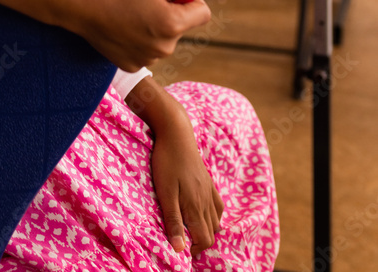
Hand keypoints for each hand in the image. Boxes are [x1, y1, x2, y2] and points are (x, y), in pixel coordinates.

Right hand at [73, 0, 211, 70]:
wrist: (79, 3)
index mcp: (172, 25)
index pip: (203, 12)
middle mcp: (163, 48)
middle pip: (182, 24)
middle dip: (170, 7)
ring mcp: (146, 59)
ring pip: (164, 36)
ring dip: (155, 21)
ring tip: (131, 7)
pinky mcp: (131, 65)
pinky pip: (147, 48)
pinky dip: (140, 35)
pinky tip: (122, 22)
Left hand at [126, 77, 222, 256]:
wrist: (176, 134)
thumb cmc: (167, 163)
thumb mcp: (165, 194)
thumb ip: (173, 221)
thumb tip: (179, 250)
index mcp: (197, 207)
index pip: (204, 239)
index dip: (194, 248)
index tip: (181, 247)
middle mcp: (207, 201)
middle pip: (212, 232)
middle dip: (200, 240)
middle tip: (183, 238)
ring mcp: (210, 190)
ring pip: (217, 220)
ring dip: (207, 228)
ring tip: (191, 227)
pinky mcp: (208, 181)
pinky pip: (219, 205)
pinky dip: (213, 214)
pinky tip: (201, 211)